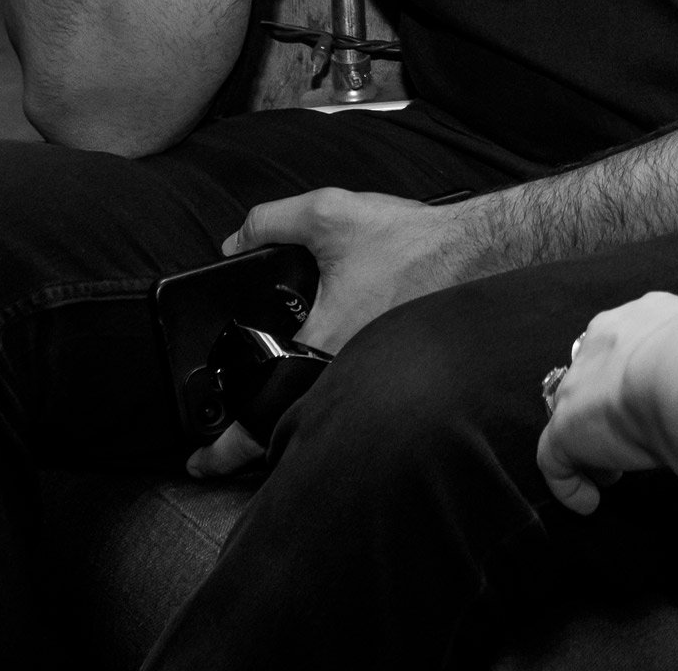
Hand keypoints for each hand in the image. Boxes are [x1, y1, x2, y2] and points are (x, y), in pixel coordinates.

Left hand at [185, 187, 487, 479]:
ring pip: (322, 417)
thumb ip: (271, 222)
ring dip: (293, 418)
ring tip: (269, 410)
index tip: (200, 462)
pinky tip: (326, 371)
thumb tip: (233, 242)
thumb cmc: (414, 242)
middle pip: (289, 428)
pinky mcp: (394, 369)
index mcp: (323, 343)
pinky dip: (331, 396)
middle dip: (254, 439)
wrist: (477, 251)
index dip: (224, 449)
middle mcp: (348, 374)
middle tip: (224, 446)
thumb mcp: (330, 214)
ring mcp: (373, 376)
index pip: (262, 415)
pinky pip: (352, 397)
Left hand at [536, 292, 677, 514]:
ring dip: (589, 442)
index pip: (627, 344)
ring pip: (571, 412)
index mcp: (646, 315)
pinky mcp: (566, 424)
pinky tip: (590, 502)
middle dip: (606, 407)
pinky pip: (553, 459)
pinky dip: (569, 483)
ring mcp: (579, 380)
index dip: (634, 378)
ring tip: (614, 473)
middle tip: (631, 439)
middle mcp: (605, 338)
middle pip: (593, 374)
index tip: (651, 405)